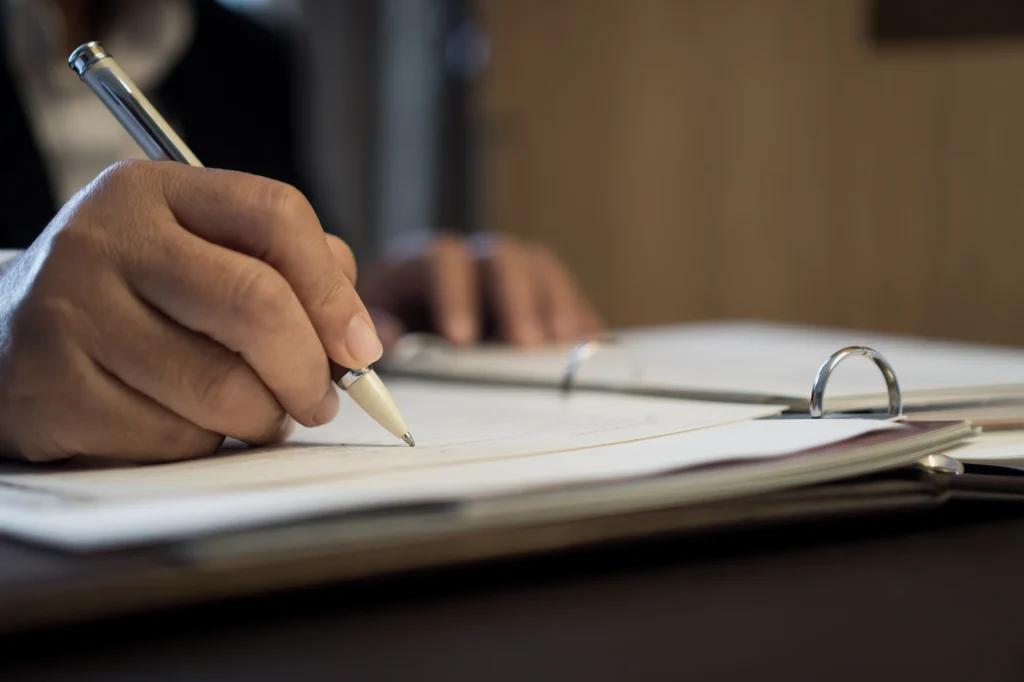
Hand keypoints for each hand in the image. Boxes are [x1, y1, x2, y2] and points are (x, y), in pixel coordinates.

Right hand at [0, 161, 378, 462]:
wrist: (8, 339)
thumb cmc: (133, 300)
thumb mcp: (200, 257)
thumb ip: (286, 274)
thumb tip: (359, 335)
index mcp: (155, 192)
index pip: (275, 215)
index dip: (334, 289)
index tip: (360, 347)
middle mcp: (107, 238)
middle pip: (256, 302)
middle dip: (309, 369)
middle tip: (321, 401)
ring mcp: (70, 311)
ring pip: (220, 386)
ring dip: (262, 418)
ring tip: (258, 415)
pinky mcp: (50, 388)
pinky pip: (171, 437)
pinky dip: (202, 444)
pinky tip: (187, 425)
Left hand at [357, 233, 602, 349]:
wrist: (417, 322)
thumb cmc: (395, 326)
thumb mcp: (377, 324)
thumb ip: (380, 326)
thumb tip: (388, 338)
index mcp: (427, 262)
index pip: (446, 260)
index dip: (455, 295)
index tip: (460, 340)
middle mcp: (476, 259)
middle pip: (505, 259)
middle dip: (517, 300)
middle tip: (526, 345)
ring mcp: (514, 275)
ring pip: (542, 272)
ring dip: (556, 306)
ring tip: (563, 346)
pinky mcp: (543, 298)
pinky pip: (568, 298)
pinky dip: (579, 318)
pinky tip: (586, 346)